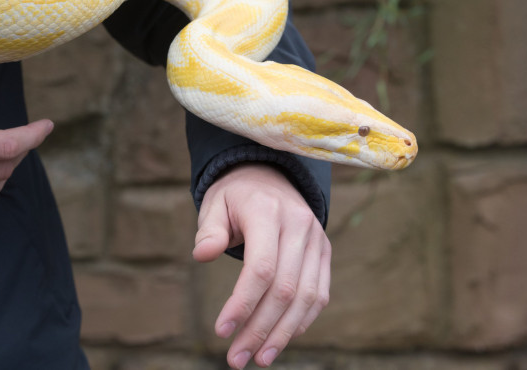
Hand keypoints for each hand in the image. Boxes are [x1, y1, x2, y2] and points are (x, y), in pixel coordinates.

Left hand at [193, 163, 330, 368]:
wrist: (269, 175)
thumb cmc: (235, 196)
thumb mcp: (214, 204)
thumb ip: (209, 231)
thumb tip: (202, 255)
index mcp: (268, 212)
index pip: (261, 267)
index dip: (243, 304)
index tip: (221, 331)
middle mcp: (299, 225)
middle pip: (284, 289)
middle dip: (260, 329)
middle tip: (237, 359)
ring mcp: (317, 239)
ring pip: (306, 297)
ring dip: (283, 334)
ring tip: (259, 359)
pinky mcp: (324, 252)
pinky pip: (320, 294)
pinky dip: (302, 321)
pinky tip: (280, 340)